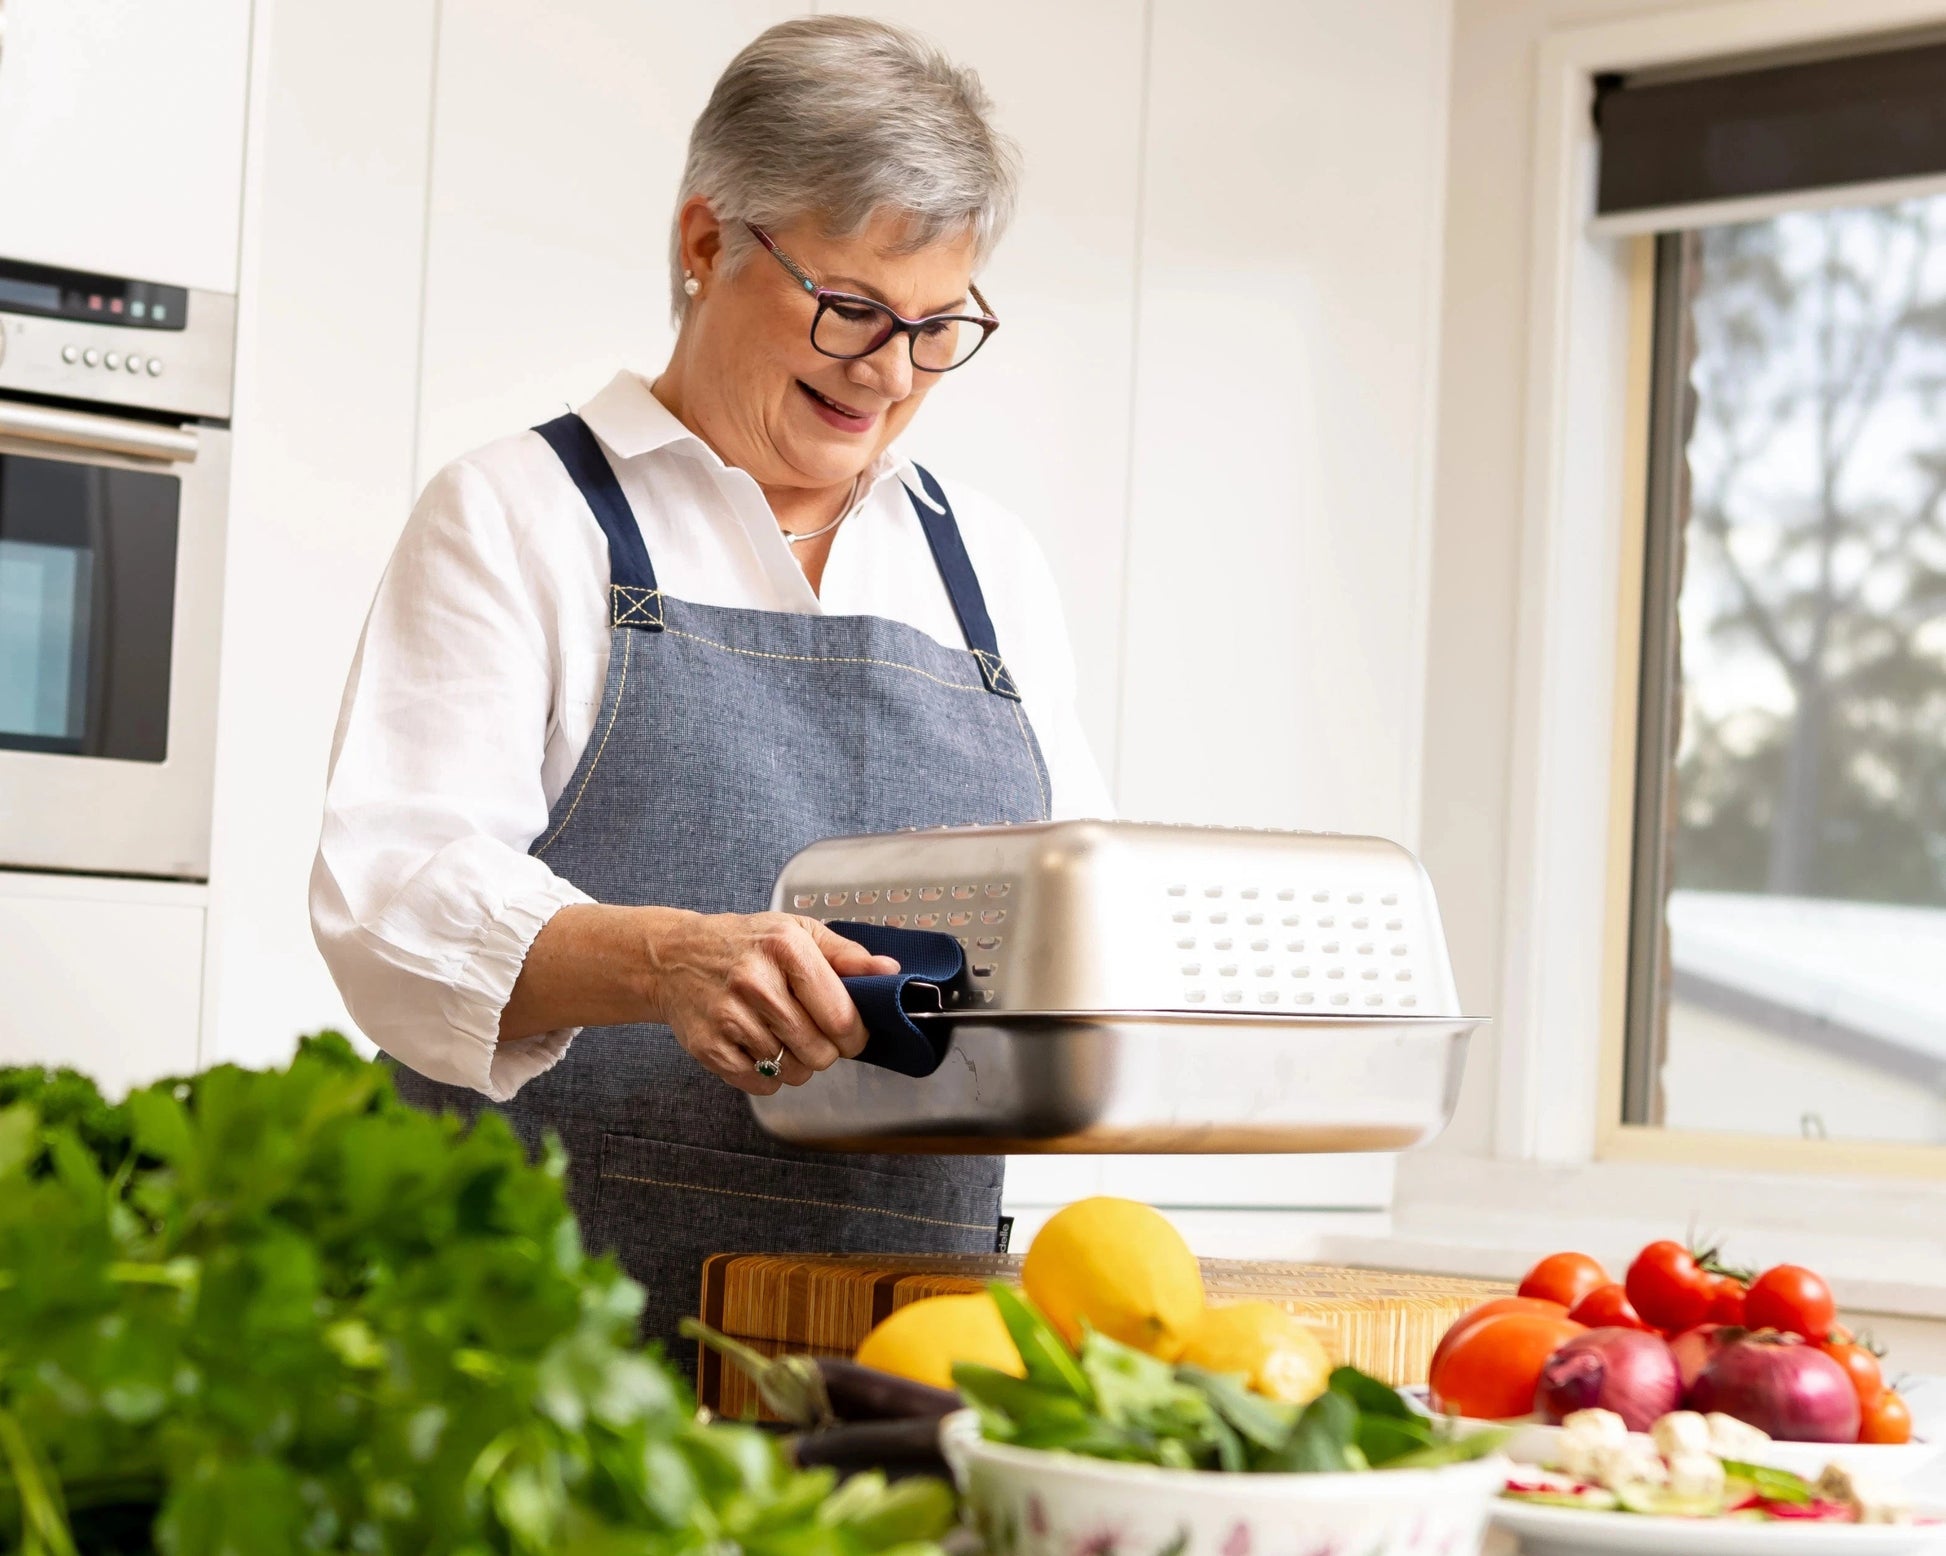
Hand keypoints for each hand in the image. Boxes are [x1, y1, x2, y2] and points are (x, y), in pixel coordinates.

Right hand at [642, 911, 898, 1094]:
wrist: (674, 958)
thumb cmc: (745, 944)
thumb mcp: (798, 932)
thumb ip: (847, 955)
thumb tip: (889, 973)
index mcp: (785, 948)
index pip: (840, 1016)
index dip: (856, 1035)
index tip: (854, 1034)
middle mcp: (755, 982)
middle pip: (819, 1051)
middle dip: (826, 1050)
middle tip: (814, 1033)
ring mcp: (728, 1017)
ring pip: (792, 1071)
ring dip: (797, 1063)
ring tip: (783, 1036)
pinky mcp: (708, 1048)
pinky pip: (761, 1085)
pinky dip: (769, 1076)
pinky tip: (760, 1048)